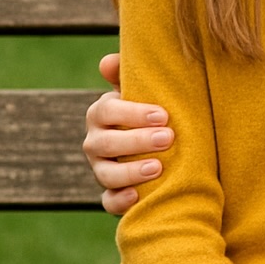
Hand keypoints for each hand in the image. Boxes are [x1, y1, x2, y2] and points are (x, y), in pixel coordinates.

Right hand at [81, 52, 174, 214]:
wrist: (166, 145)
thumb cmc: (154, 111)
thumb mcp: (145, 89)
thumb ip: (130, 73)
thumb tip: (108, 62)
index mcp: (102, 114)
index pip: (106, 111)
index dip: (132, 113)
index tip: (163, 115)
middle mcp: (96, 142)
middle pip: (105, 143)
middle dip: (136, 140)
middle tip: (168, 138)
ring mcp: (101, 169)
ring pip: (105, 174)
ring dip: (130, 172)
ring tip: (158, 168)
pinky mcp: (111, 194)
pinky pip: (107, 201)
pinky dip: (119, 200)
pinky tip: (137, 197)